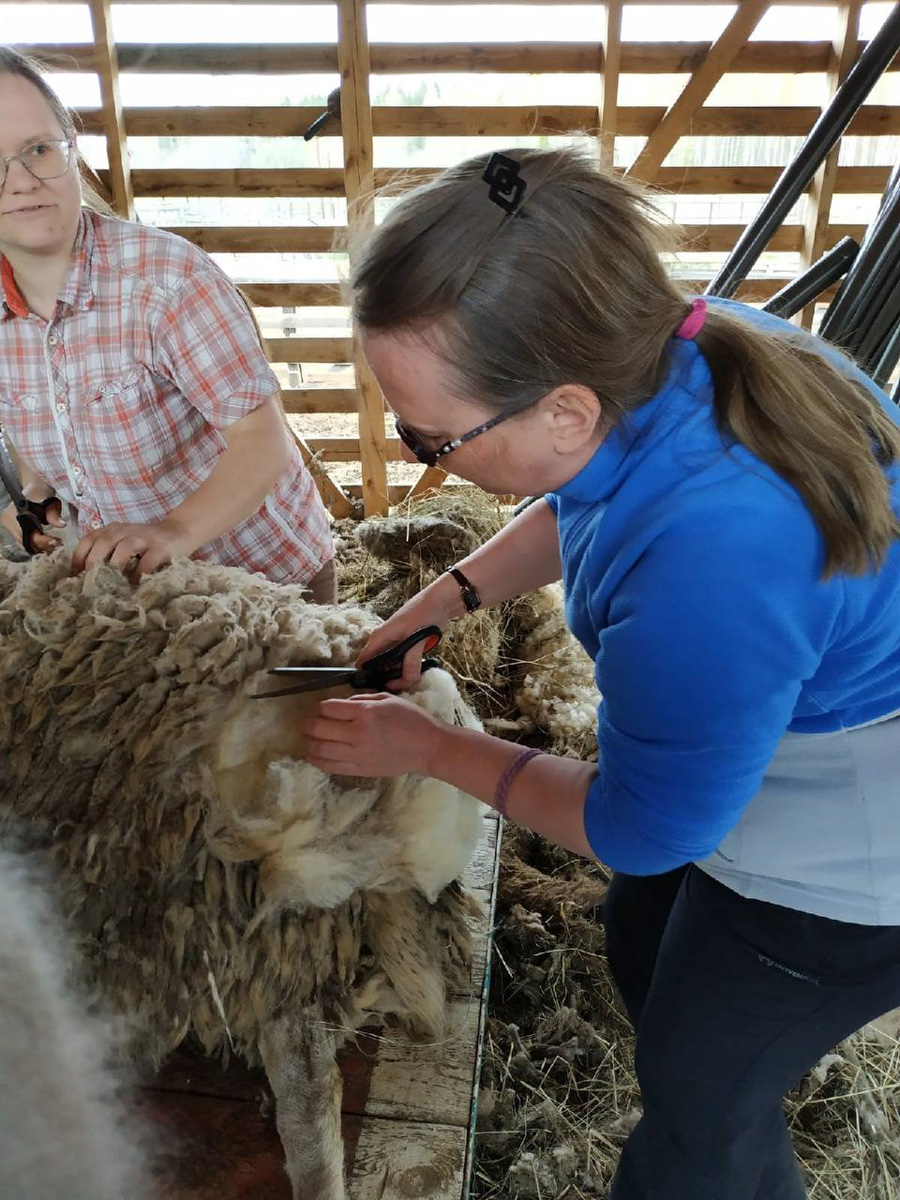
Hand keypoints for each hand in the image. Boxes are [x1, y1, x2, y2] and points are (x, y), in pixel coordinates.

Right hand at [0, 494, 64, 553]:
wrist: (37, 488)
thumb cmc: (43, 493)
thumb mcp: (50, 502)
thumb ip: (54, 514)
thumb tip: (61, 524)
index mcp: (14, 512)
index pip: (27, 533)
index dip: (41, 540)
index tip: (55, 541)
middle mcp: (8, 519)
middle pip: (24, 540)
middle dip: (42, 545)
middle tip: (57, 545)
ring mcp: (9, 524)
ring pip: (24, 542)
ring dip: (39, 546)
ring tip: (54, 545)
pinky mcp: (13, 528)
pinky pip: (24, 540)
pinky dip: (35, 544)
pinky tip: (46, 544)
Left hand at [71, 517, 193, 579]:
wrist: (180, 531)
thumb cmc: (146, 544)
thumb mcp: (123, 542)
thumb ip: (107, 553)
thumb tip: (86, 580)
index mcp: (111, 530)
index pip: (87, 540)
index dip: (78, 559)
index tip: (74, 578)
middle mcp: (125, 531)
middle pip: (103, 542)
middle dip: (93, 563)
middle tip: (90, 584)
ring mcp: (144, 538)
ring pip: (124, 547)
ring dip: (115, 566)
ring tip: (111, 584)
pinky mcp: (161, 548)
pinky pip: (147, 561)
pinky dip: (139, 574)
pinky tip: (135, 585)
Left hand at [302, 693, 448, 777]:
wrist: (428, 747)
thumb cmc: (411, 719)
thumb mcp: (387, 698)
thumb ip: (361, 698)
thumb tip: (341, 704)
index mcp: (365, 712)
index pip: (328, 708)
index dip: (321, 707)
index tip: (322, 709)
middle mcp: (357, 733)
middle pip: (319, 728)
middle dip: (309, 724)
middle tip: (308, 724)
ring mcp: (357, 754)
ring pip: (320, 749)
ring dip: (309, 743)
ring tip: (308, 740)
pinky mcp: (359, 769)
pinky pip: (330, 766)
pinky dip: (317, 761)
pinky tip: (313, 756)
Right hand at [357, 576, 461, 687]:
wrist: (440, 601)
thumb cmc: (425, 614)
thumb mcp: (418, 639)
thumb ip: (412, 661)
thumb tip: (409, 679)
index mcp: (380, 636)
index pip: (364, 660)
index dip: (367, 676)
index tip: (379, 687)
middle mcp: (383, 640)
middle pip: (378, 666)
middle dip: (389, 677)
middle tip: (404, 684)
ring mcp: (393, 642)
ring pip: (390, 664)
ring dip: (399, 672)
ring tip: (413, 676)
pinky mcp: (404, 644)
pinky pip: (399, 660)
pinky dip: (406, 666)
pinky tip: (416, 668)